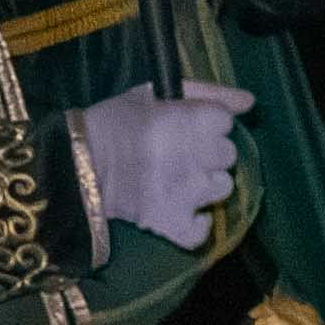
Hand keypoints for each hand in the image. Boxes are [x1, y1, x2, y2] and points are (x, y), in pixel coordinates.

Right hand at [77, 80, 253, 249]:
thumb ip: (208, 92)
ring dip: (204, 186)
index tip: (184, 127)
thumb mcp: (155, 93)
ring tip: (176, 181)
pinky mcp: (174, 222)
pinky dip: (194, 227)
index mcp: (200, 120)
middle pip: (227, 155)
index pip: (225, 123)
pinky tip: (182, 214)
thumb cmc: (113, 120)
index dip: (207, 124)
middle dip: (207, 154)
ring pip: (222, 189)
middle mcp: (204, 156)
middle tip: (177, 153)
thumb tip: (250, 101)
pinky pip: (200, 232)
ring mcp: (192, 192)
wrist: (74, 161)